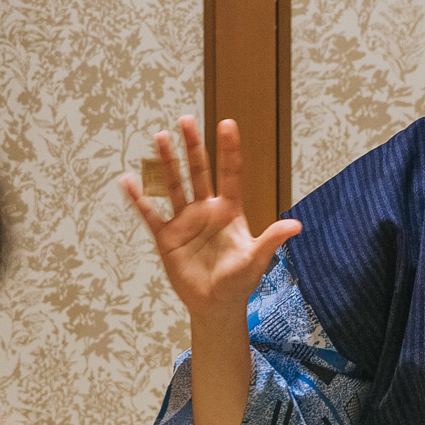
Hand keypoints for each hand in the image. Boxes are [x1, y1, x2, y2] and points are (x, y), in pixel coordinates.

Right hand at [110, 116, 299, 325]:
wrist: (216, 305)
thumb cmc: (240, 282)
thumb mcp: (256, 260)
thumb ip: (271, 240)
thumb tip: (296, 225)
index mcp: (229, 211)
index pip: (230, 173)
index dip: (229, 149)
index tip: (227, 123)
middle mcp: (206, 210)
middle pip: (199, 171)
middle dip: (193, 146)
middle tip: (186, 119)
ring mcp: (185, 221)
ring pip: (174, 186)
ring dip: (166, 163)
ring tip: (160, 137)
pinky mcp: (167, 237)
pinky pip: (150, 214)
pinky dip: (139, 198)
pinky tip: (128, 180)